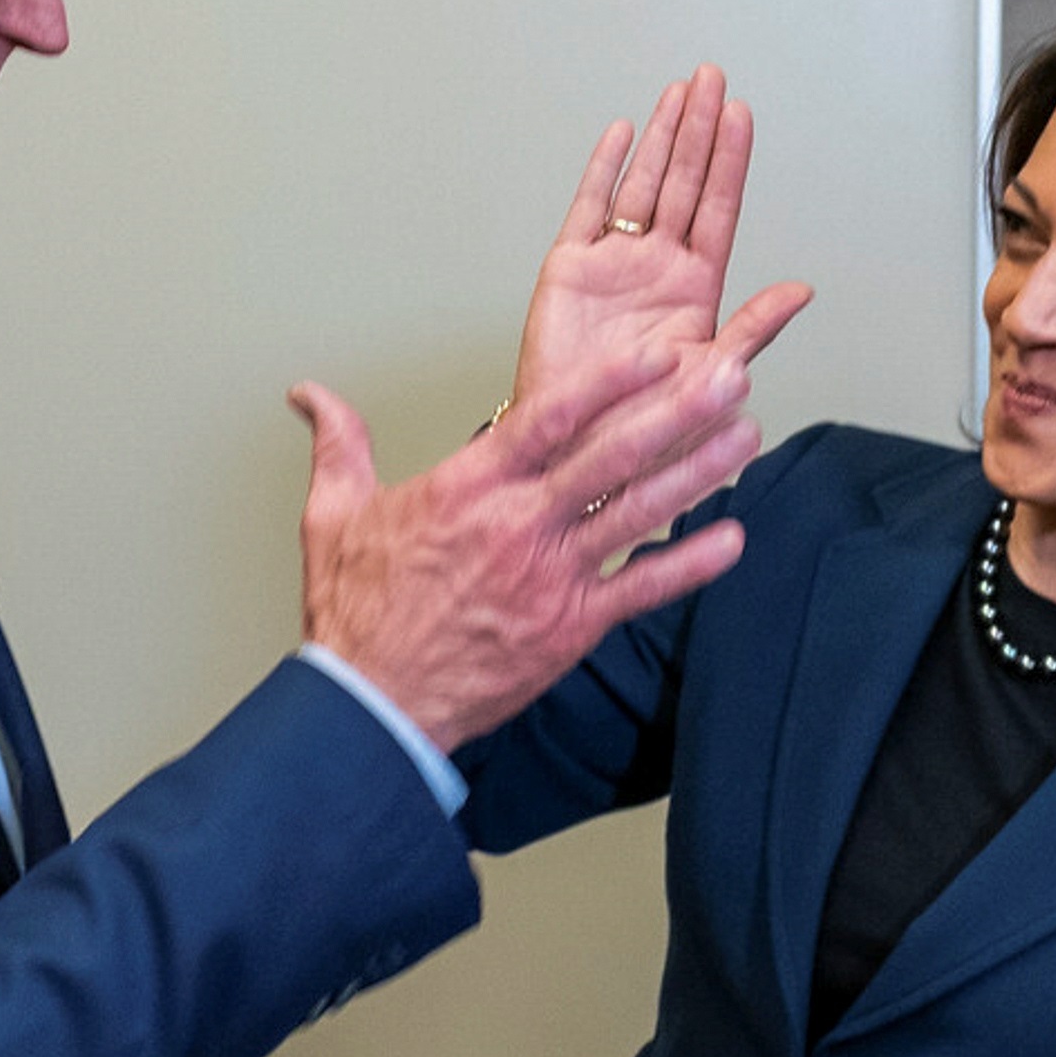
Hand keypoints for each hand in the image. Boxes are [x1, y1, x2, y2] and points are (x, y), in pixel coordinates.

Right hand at [293, 341, 761, 751]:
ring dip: (697, 472)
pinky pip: (640, 590)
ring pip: (636, 513)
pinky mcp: (570, 627)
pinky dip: (689, 566)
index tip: (655, 351)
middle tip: (730, 374)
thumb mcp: (334, 515)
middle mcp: (518, 524)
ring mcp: (549, 576)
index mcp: (468, 487)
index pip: (547, 417)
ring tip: (746, 434)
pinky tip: (733, 538)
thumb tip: (309, 394)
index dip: (606, 380)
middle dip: (676, 411)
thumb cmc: (357, 613)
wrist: (373, 705)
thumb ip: (339, 444)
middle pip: (610, 456)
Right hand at [508, 68, 812, 409]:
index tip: (740, 114)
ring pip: (640, 184)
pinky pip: (587, 208)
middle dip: (698, 129)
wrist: (575, 448)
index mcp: (694, 289)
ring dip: (660, 138)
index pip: (717, 209)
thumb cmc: (642, 425)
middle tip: (711, 78)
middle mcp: (656, 268)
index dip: (729, 160)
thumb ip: (753, 329)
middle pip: (682, 182)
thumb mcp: (710, 378)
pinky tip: (621, 134)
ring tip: (678, 93)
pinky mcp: (569, 270)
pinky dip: (601, 169)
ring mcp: (613, 264)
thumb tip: (801, 292)